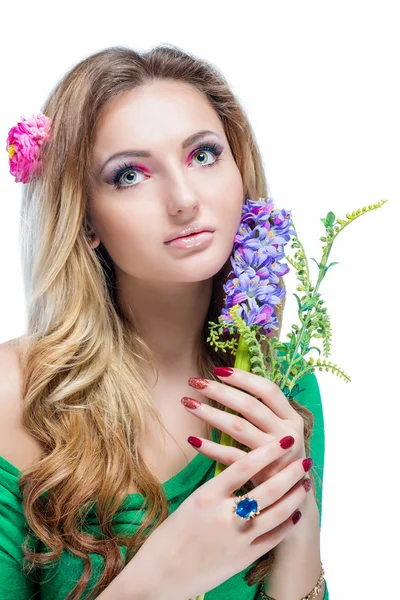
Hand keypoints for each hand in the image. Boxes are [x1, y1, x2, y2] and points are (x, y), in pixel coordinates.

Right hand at [134, 437, 309, 598]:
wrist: (159, 576)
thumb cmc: (170, 536)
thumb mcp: (190, 503)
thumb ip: (218, 488)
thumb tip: (243, 467)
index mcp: (206, 496)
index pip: (244, 466)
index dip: (268, 451)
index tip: (284, 439)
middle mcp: (224, 516)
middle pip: (267, 489)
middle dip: (290, 472)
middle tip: (305, 459)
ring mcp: (237, 540)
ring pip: (277, 513)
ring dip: (294, 496)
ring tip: (305, 483)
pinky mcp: (243, 559)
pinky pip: (273, 538)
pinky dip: (287, 524)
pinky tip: (295, 514)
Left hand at [182, 367, 311, 488]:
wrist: (294, 499)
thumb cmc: (280, 457)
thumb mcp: (281, 431)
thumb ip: (264, 411)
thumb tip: (235, 382)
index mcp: (291, 418)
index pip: (268, 390)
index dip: (244, 378)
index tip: (219, 370)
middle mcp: (286, 434)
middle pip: (250, 406)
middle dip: (220, 391)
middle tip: (194, 382)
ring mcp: (274, 455)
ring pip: (238, 428)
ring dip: (210, 414)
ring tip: (188, 403)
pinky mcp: (261, 474)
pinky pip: (230, 456)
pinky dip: (210, 448)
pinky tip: (192, 439)